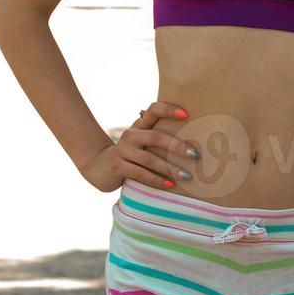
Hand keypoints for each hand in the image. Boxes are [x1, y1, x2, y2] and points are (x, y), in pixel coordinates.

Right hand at [79, 101, 201, 192]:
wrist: (98, 166)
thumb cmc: (131, 154)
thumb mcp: (142, 142)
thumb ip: (159, 138)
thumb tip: (194, 144)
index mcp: (139, 125)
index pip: (153, 110)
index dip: (169, 110)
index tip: (187, 114)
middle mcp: (131, 135)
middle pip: (156, 137)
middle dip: (177, 146)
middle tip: (195, 155)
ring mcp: (122, 150)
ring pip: (149, 158)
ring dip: (169, 168)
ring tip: (187, 176)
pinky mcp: (117, 166)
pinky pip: (140, 173)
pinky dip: (156, 180)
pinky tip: (170, 185)